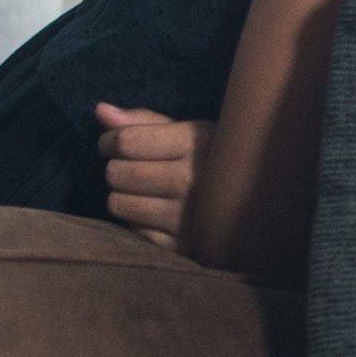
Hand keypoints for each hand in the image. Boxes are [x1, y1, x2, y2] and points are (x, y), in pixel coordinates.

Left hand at [95, 104, 203, 249]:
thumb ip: (143, 121)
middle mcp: (193, 180)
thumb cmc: (211, 161)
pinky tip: (156, 215)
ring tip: (143, 192)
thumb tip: (100, 110)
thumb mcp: (188, 133)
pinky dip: (137, 223)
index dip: (109, 141)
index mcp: (197, 143)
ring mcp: (188, 217)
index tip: (113, 143)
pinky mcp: (182, 246)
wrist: (256, 205)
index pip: (126, 141)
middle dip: (116, 168)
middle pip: (118, 173)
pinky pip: (134, 232)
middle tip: (131, 169)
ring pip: (119, 204)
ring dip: (123, 197)